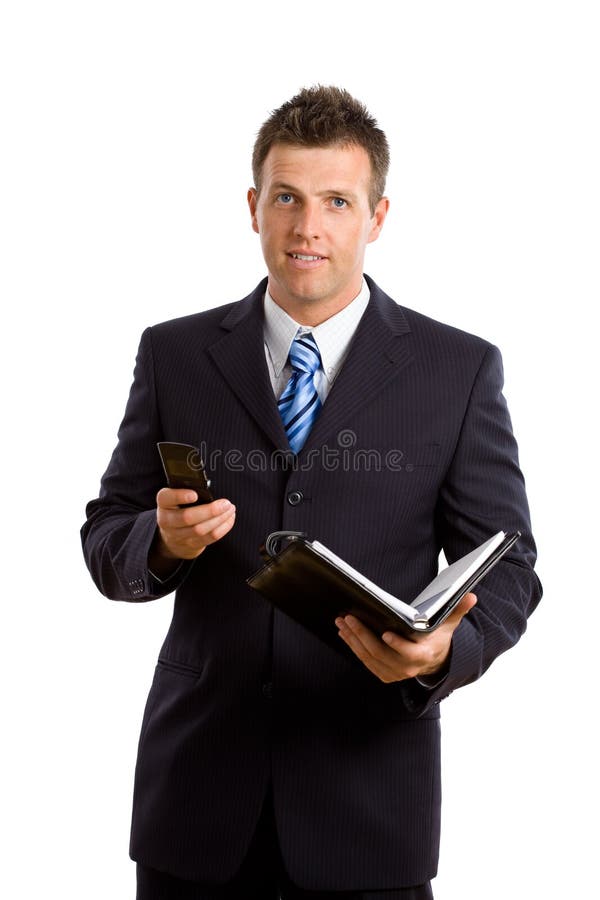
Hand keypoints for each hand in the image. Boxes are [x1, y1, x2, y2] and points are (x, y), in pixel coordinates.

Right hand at [150, 488, 235, 572]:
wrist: (172, 536)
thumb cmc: (179, 509)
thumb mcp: (177, 497)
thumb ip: (188, 489)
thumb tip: (207, 486)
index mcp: (164, 503)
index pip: (166, 498)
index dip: (180, 496)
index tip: (194, 494)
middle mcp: (167, 520)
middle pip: (187, 517)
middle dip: (210, 510)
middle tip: (225, 503)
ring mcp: (178, 535)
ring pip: (200, 529)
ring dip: (219, 519)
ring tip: (230, 509)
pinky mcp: (191, 544)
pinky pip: (209, 537)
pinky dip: (223, 527)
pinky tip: (229, 518)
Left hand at [335, 593, 476, 682]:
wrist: (434, 661)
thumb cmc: (439, 637)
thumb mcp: (449, 624)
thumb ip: (458, 610)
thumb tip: (472, 596)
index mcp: (424, 655)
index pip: (410, 654)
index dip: (398, 646)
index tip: (385, 634)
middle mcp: (408, 668)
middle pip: (381, 654)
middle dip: (363, 635)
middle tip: (349, 617)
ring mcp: (394, 673)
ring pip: (369, 658)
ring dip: (353, 640)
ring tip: (342, 621)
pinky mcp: (384, 673)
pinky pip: (365, 661)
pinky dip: (354, 646)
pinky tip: (345, 632)